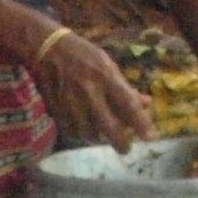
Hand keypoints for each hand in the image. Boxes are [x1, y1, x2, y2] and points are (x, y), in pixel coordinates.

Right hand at [30, 29, 154, 153]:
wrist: (47, 49)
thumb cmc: (83, 55)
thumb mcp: (108, 65)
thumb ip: (125, 87)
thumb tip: (146, 104)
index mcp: (105, 77)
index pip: (128, 104)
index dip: (141, 123)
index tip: (150, 137)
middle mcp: (89, 92)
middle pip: (109, 127)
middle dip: (121, 143)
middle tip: (126, 149)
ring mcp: (71, 103)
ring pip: (89, 134)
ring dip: (100, 139)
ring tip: (104, 137)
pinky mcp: (57, 110)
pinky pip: (72, 131)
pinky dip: (81, 134)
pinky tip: (85, 129)